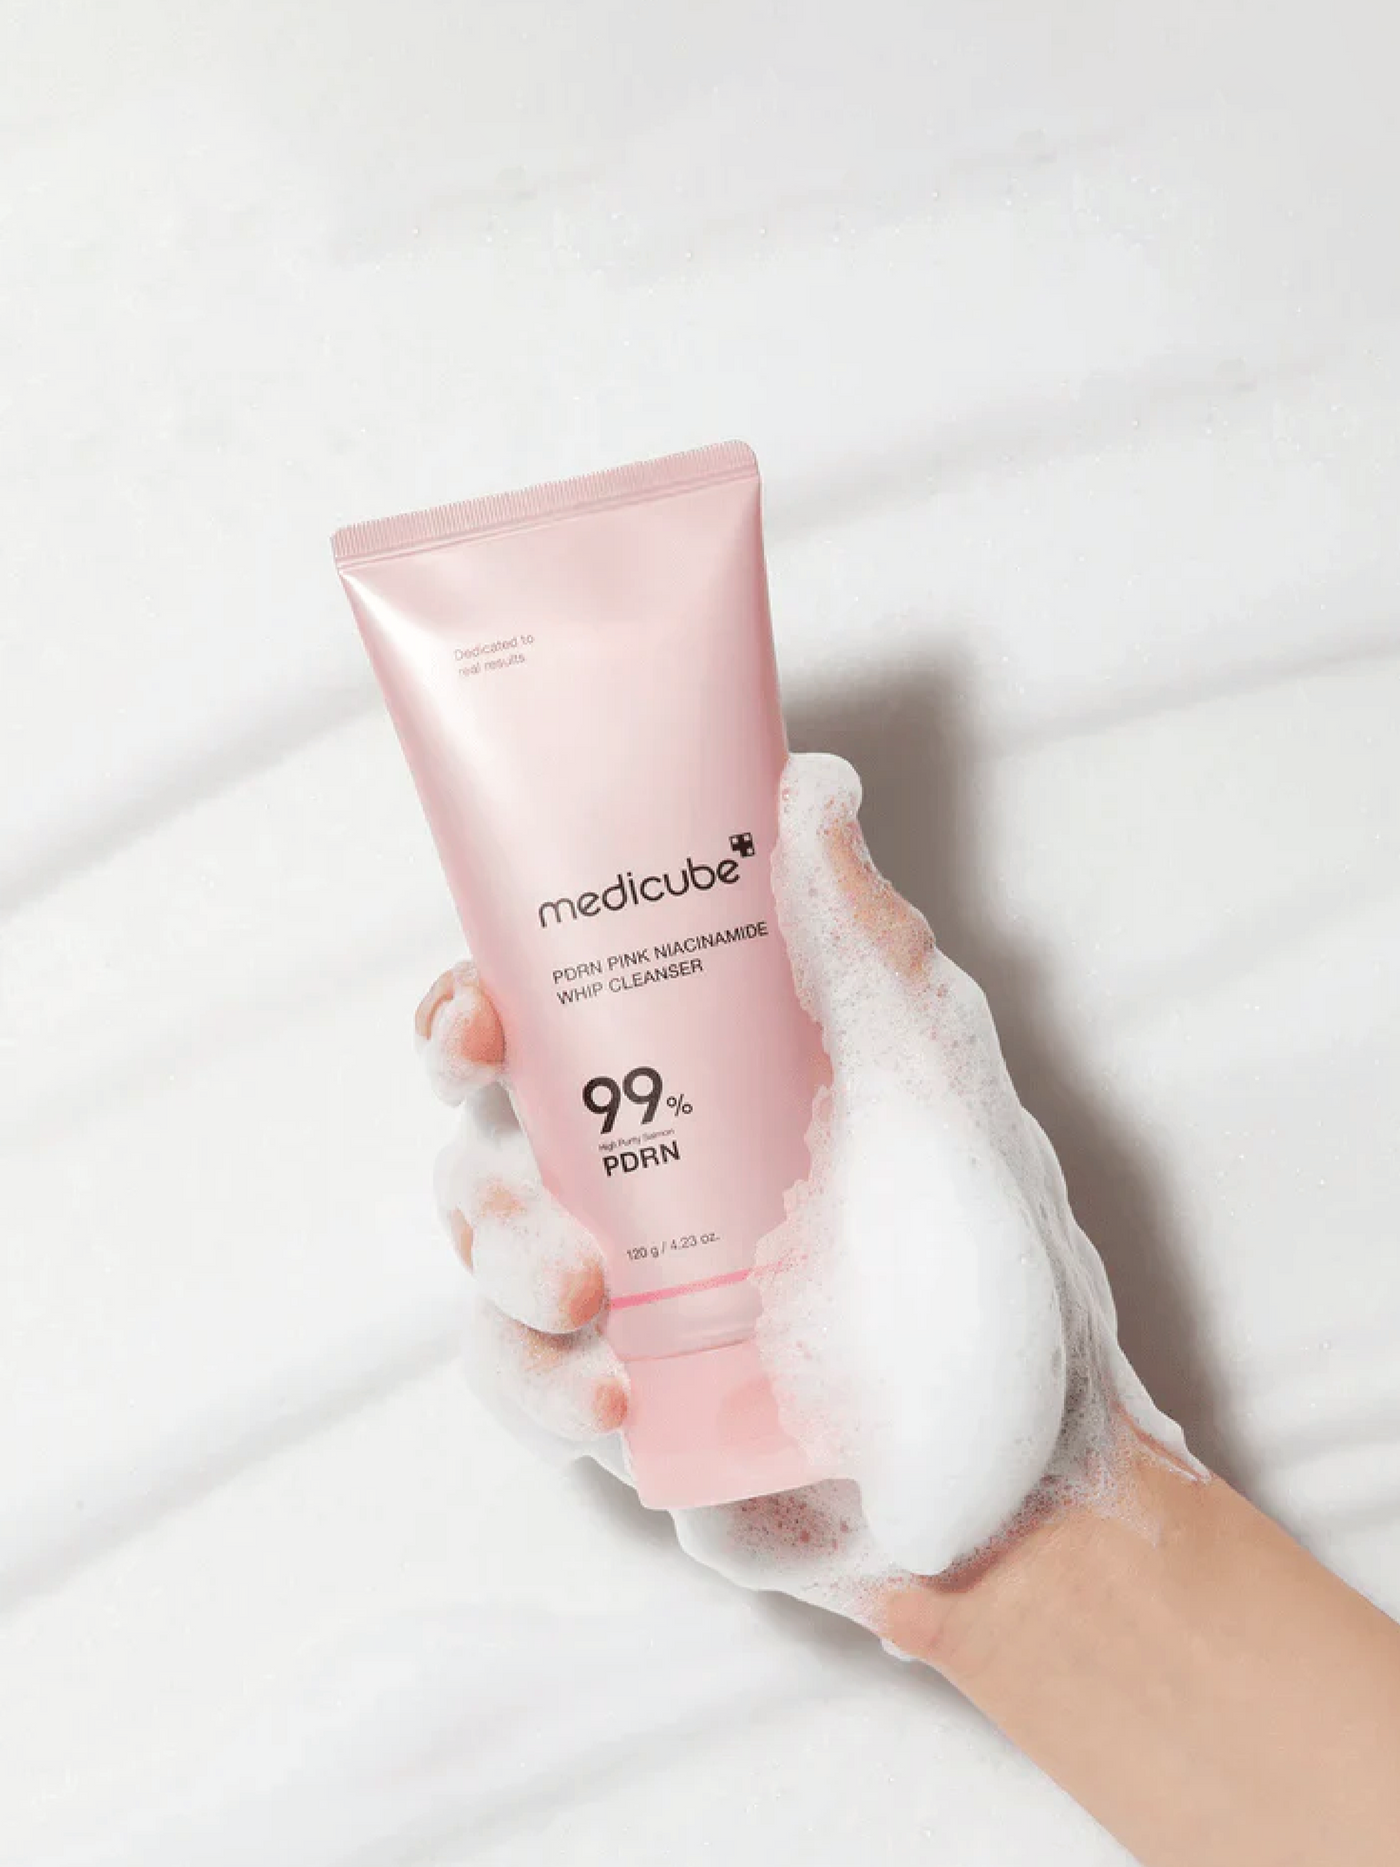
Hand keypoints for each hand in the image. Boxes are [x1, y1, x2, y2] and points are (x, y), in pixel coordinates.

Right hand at [416, 754, 1188, 1639]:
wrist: (1042, 1472)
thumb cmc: (996, 1257)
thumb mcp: (932, 1080)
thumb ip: (865, 943)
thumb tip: (810, 781)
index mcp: (698, 1091)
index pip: (547, 1029)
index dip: (476, 1010)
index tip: (474, 1010)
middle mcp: (644, 1187)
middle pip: (487, 1146)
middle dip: (478, 1147)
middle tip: (520, 1154)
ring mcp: (630, 1307)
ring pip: (487, 1264)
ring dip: (502, 1264)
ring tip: (585, 1291)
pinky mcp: (635, 1413)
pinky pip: (533, 1391)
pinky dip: (544, 1387)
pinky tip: (614, 1394)